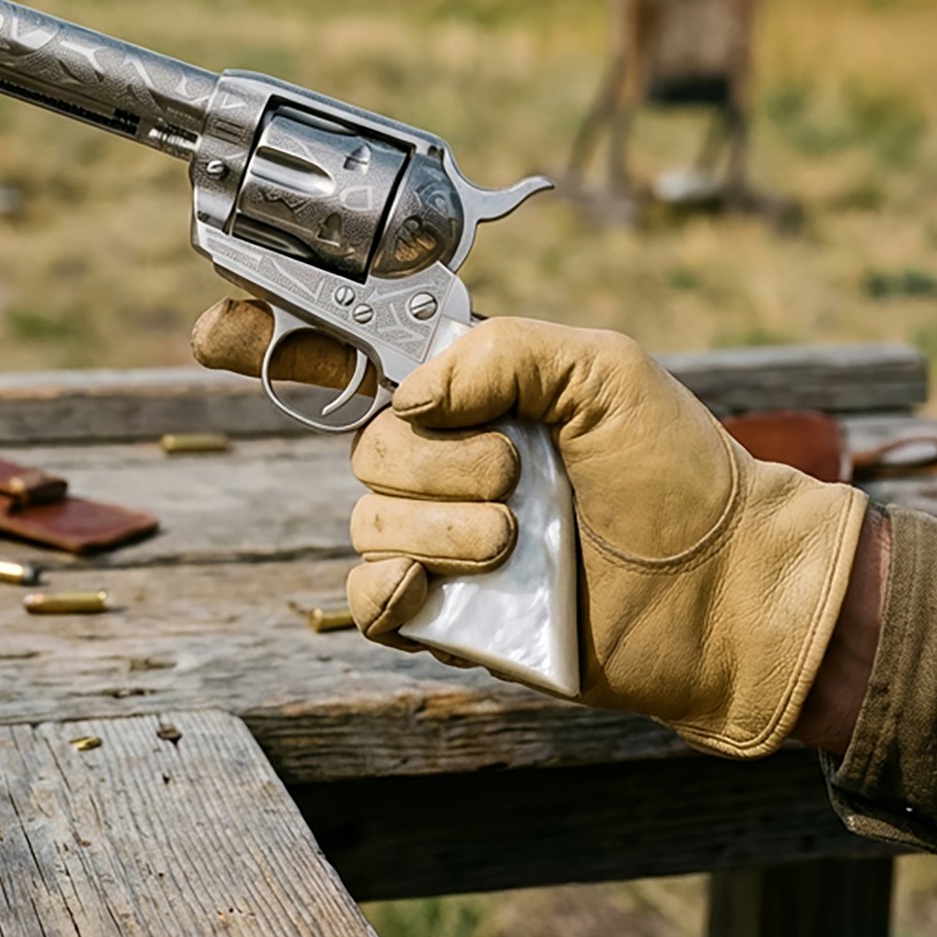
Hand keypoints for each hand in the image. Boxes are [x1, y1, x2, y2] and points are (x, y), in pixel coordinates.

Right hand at [192, 299, 869, 758]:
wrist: (723, 587)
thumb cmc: (674, 468)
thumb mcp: (603, 368)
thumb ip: (502, 351)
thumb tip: (411, 394)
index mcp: (469, 390)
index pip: (350, 353)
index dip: (275, 336)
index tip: (212, 327)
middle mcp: (441, 457)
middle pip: (362, 441)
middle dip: (438, 458)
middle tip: (519, 473)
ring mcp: (437, 535)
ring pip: (367, 517)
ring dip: (446, 524)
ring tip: (523, 537)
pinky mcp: (443, 609)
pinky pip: (367, 594)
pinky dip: (395, 585)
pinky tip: (439, 583)